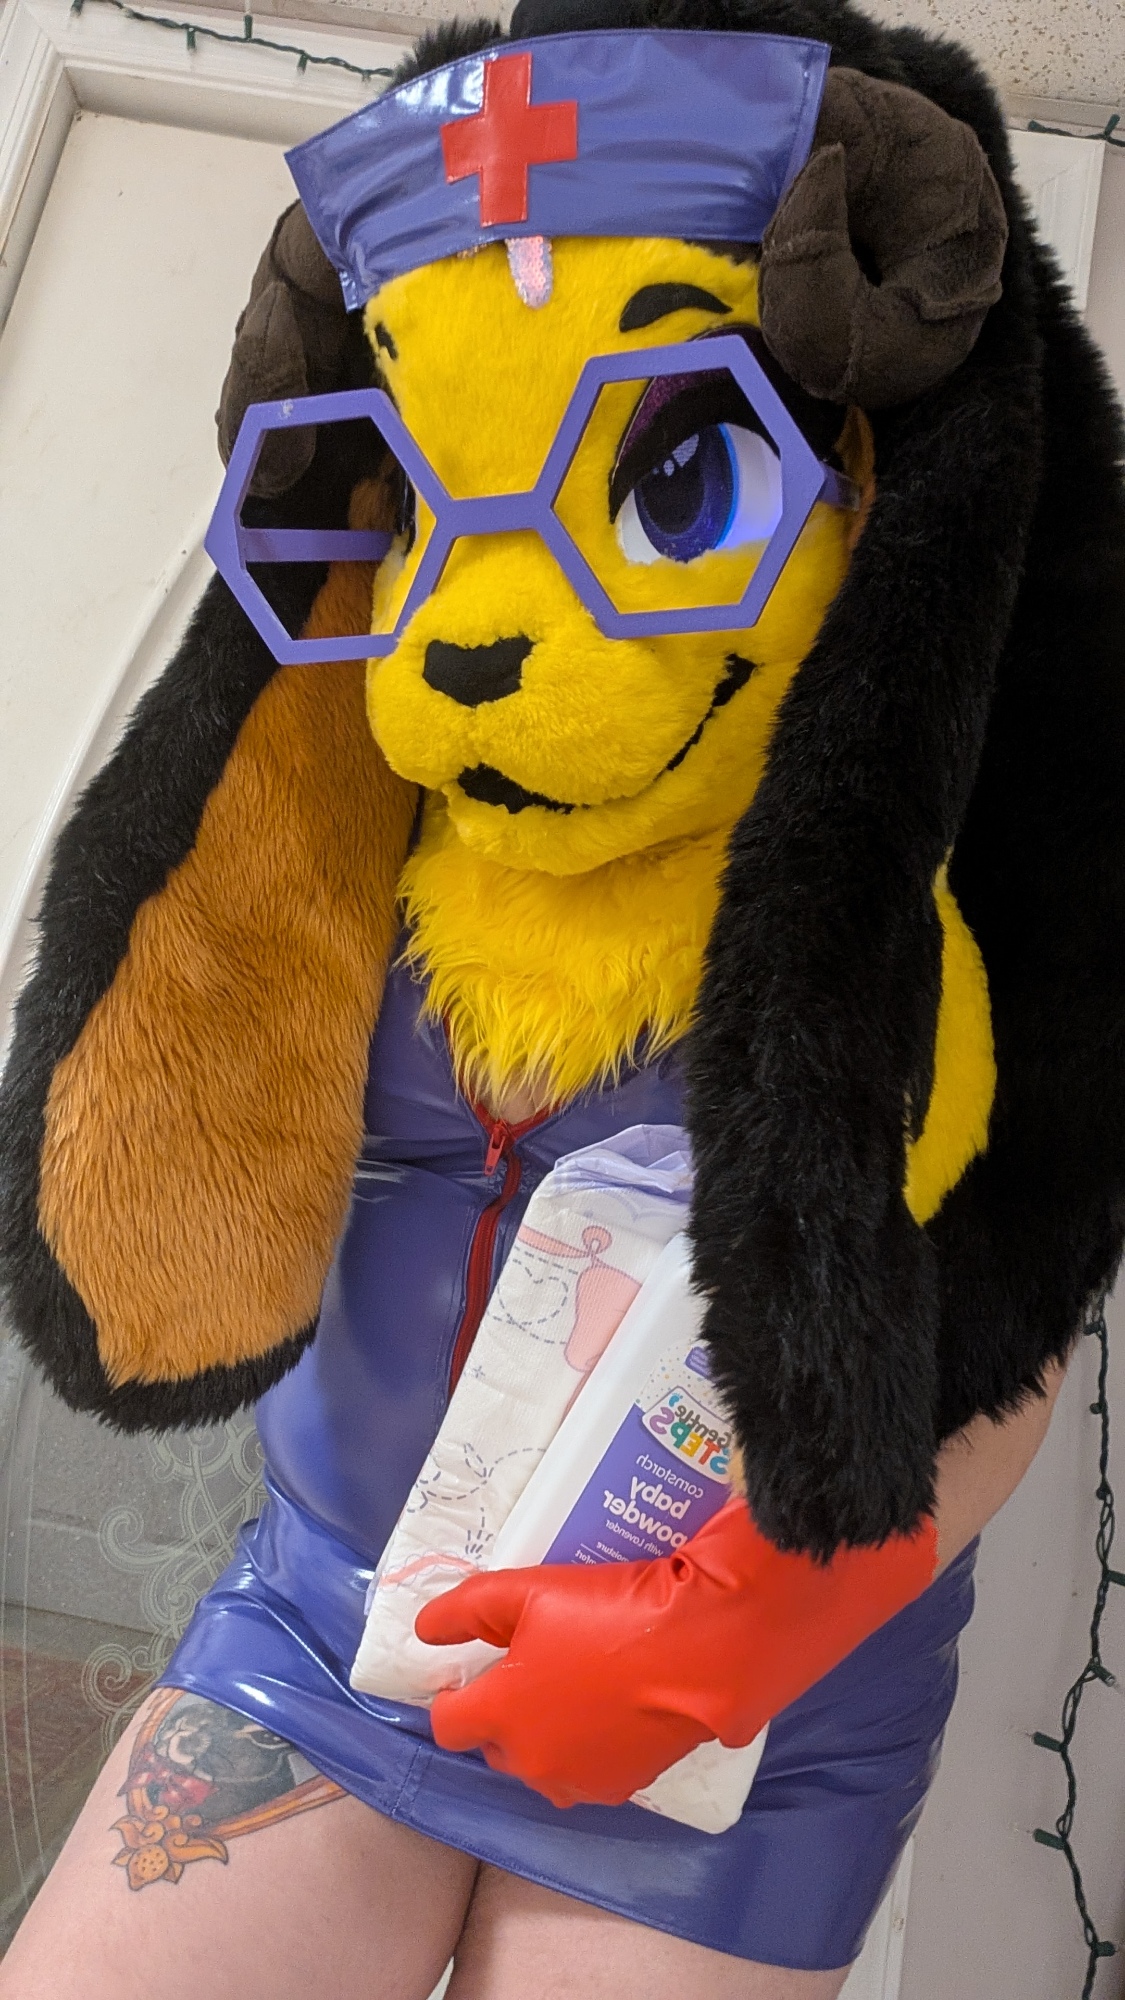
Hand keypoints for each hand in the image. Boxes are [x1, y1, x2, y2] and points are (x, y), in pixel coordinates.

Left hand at [415, 1499, 937, 1807]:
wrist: (704, 1647)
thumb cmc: (609, 1612)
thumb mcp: (527, 1591)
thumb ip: (464, 1610)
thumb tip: (426, 1629)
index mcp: (499, 1717)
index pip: (446, 1722)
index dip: (454, 1690)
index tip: (474, 1663)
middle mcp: (531, 1763)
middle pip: (494, 1744)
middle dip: (503, 1711)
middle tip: (532, 1661)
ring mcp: (580, 1781)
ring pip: (542, 1760)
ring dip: (546, 1732)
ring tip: (576, 1681)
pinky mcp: (625, 1785)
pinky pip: (586, 1766)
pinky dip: (589, 1742)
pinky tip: (613, 1700)